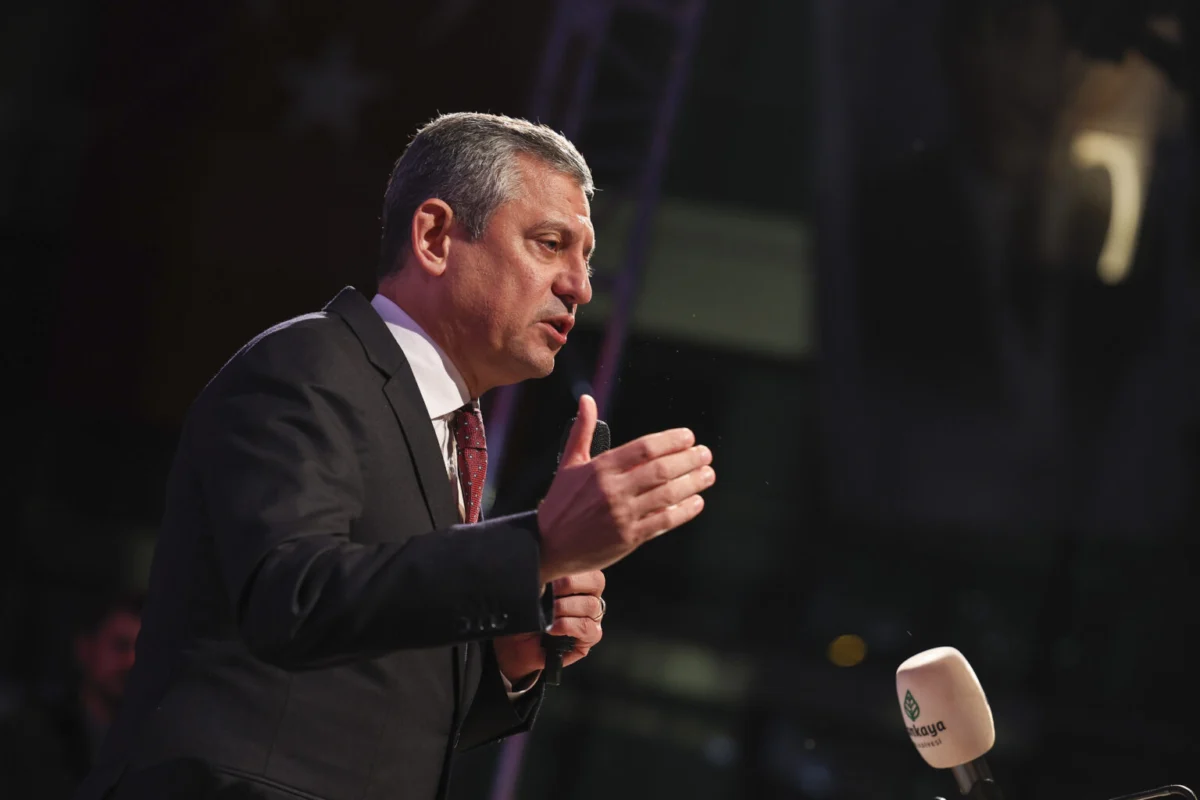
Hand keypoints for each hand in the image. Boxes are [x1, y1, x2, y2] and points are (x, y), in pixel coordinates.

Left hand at [494, 571, 605, 683]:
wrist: (515, 645)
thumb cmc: (524, 616)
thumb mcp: (531, 590)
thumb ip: (544, 576)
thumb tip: (547, 566)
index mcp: (578, 580)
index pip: (589, 566)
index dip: (573, 568)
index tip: (552, 572)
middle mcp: (588, 597)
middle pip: (596, 582)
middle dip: (570, 584)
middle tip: (550, 592)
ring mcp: (591, 617)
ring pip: (591, 605)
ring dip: (565, 607)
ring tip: (548, 613)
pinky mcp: (589, 638)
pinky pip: (587, 628)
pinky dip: (568, 626)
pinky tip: (553, 628)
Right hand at [537, 394, 713, 583]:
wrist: (547, 545)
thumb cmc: (560, 503)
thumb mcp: (569, 464)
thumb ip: (582, 431)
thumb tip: (587, 399)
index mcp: (600, 468)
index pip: (644, 448)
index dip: (671, 440)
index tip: (688, 437)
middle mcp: (612, 490)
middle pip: (661, 469)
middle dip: (688, 459)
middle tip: (705, 454)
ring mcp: (621, 515)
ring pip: (667, 494)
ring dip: (692, 483)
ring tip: (707, 474)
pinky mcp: (628, 538)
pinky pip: (663, 522)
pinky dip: (683, 511)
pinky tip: (696, 502)